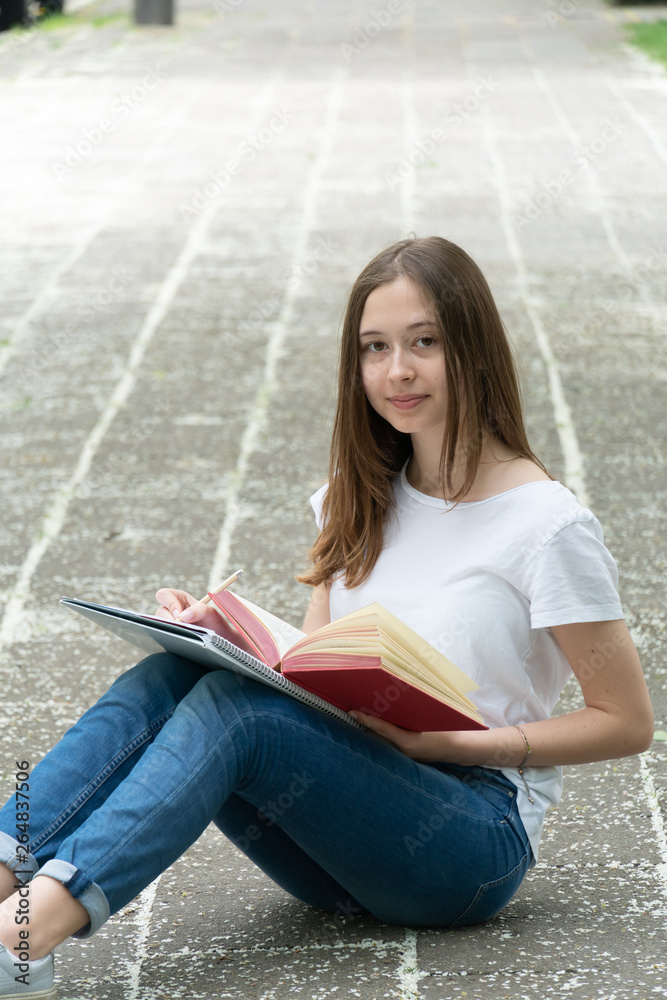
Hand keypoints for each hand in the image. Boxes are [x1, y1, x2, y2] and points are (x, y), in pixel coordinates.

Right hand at [154, 587, 256, 653]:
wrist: (220, 641)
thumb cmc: (216, 624)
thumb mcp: (212, 614)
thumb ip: (200, 610)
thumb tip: (182, 616)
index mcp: (180, 599)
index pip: (164, 595)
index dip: (169, 603)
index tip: (179, 615)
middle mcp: (172, 611)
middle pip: (159, 611)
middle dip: (168, 619)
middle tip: (180, 627)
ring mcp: (169, 625)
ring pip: (159, 625)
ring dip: (169, 630)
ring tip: (184, 635)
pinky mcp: (169, 636)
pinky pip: (162, 637)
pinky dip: (170, 638)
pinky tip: (181, 642)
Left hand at [348, 711, 472, 762]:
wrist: (461, 749)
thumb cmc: (447, 730)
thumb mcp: (430, 717)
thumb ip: (413, 710)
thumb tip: (396, 697)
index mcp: (408, 742)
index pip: (383, 728)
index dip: (367, 719)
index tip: (353, 712)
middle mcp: (404, 751)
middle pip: (378, 735)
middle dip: (366, 723)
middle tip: (352, 710)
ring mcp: (406, 755)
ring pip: (383, 740)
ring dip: (373, 729)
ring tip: (360, 715)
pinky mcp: (408, 755)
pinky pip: (391, 744)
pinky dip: (383, 734)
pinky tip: (378, 725)